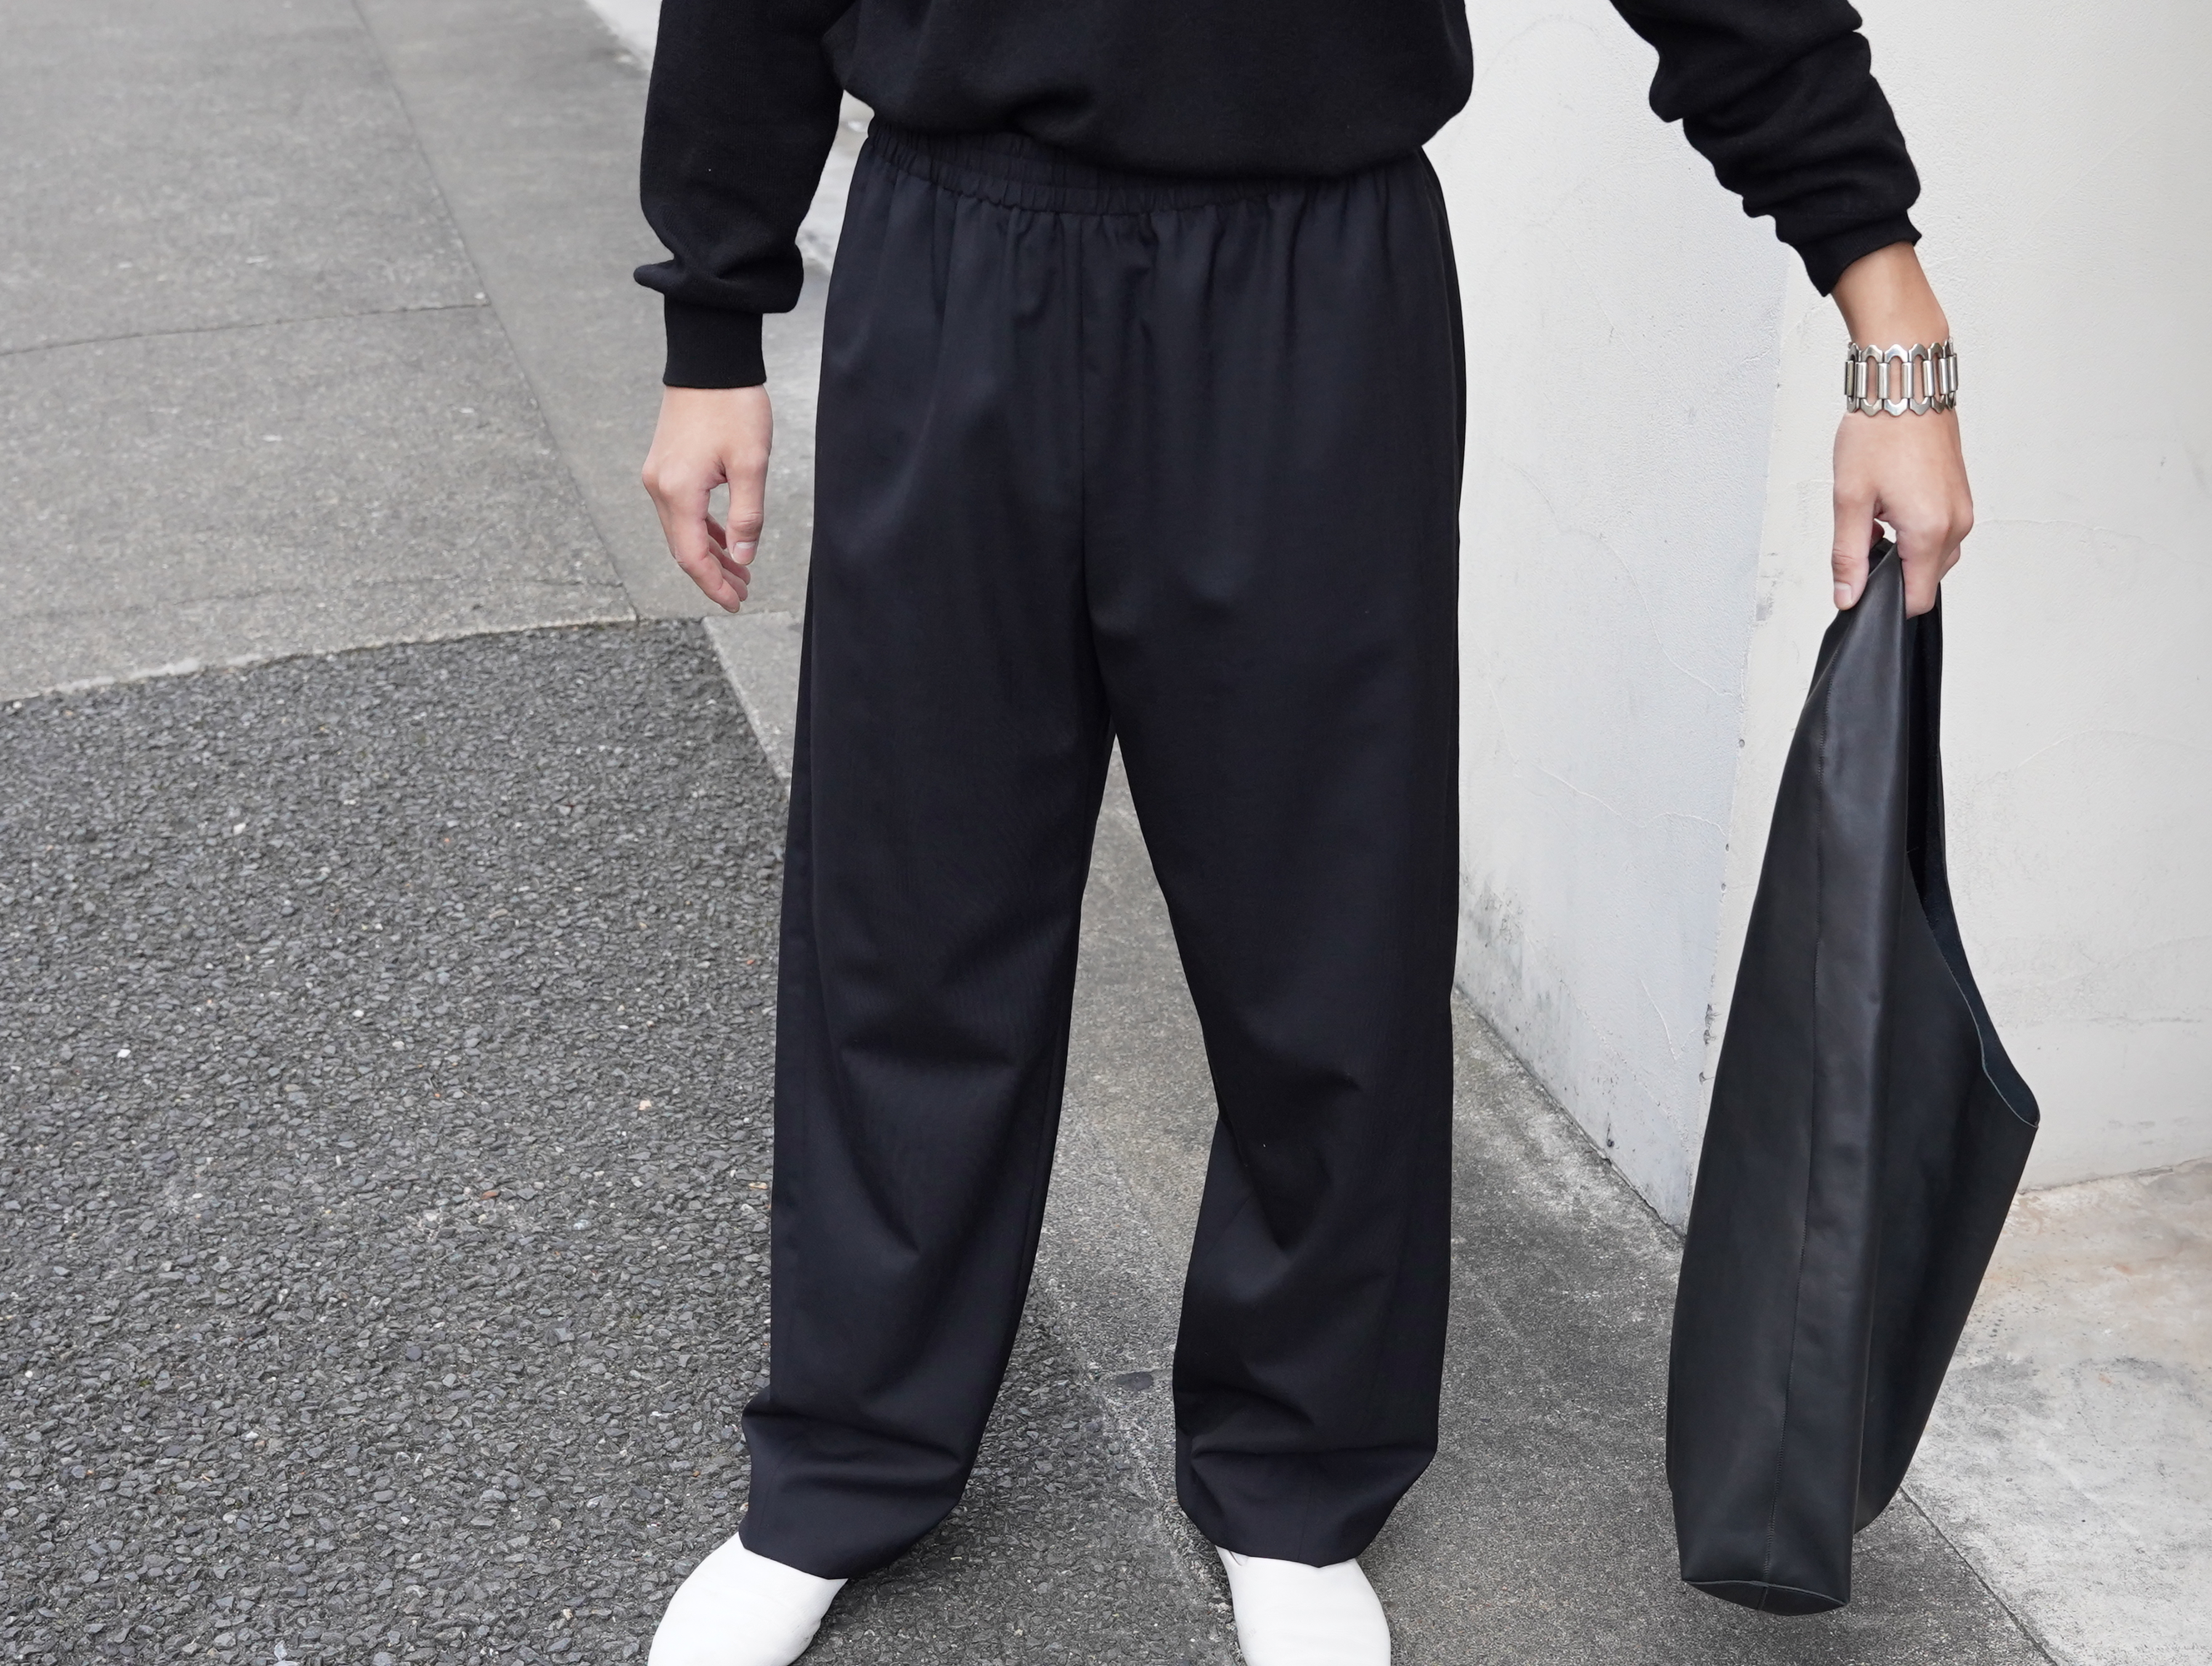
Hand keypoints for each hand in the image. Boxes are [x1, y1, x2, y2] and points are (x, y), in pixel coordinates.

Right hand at [641, 385, 772, 611]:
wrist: (709, 360)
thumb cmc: (733, 406)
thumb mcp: (751, 463)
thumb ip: (747, 515)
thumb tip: (743, 558)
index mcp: (678, 491)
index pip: (693, 555)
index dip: (714, 584)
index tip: (735, 603)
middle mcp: (659, 487)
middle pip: (683, 549)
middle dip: (713, 575)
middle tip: (743, 594)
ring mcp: (659, 476)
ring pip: (682, 531)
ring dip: (710, 554)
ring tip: (741, 572)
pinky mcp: (665, 466)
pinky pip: (682, 511)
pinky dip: (703, 531)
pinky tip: (726, 541)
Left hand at [1827, 244, 1972, 616]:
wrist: (1904, 387)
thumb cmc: (1878, 434)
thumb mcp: (1849, 501)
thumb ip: (1847, 557)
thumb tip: (1847, 596)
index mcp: (1930, 531)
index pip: (1916, 600)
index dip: (1885, 602)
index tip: (1861, 589)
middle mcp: (1956, 524)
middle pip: (1925, 579)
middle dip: (1891, 570)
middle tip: (1862, 534)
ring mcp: (1963, 508)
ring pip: (1933, 555)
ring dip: (1903, 549)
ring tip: (1876, 513)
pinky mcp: (1961, 495)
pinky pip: (1940, 531)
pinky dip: (1915, 529)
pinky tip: (1891, 503)